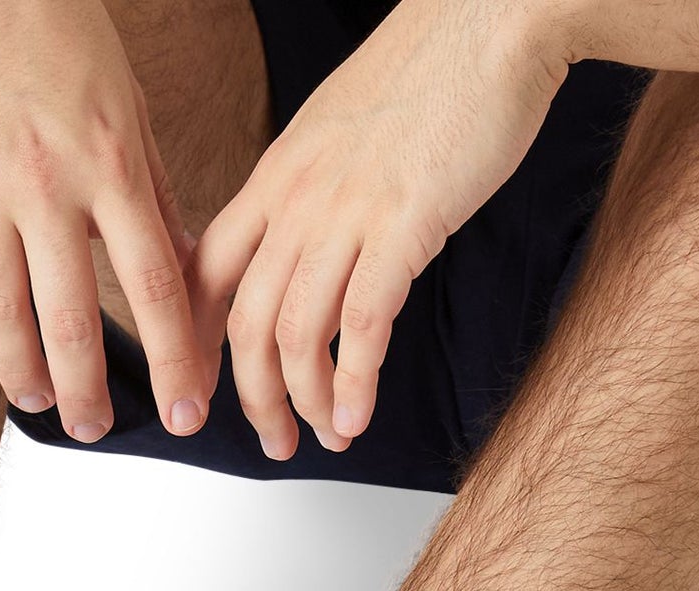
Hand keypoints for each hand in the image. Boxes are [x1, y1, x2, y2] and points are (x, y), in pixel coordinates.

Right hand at [0, 0, 210, 439]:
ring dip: (20, 369)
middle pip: (74, 316)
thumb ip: (152, 190)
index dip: (173, 360)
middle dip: (89, 390)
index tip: (187, 415)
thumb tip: (189, 268)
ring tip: (35, 403)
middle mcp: (47, 178)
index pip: (154, 285)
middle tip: (96, 430)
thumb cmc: (58, 29)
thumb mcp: (125, 103)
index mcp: (111, 161)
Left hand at [192, 0, 567, 457]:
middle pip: (245, 322)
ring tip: (326, 436)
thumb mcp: (344, 130)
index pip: (207, 273)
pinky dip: (354, 384)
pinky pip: (361, 326)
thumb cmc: (436, 69)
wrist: (498, 14)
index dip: (199, 343)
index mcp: (277, 175)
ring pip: (296, 335)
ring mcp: (347, 212)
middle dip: (252, 397)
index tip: (208, 389)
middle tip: (273, 440)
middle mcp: (298, 198)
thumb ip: (316, 188)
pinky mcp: (403, 226)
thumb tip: (313, 241)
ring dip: (307, 402)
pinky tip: (358, 418)